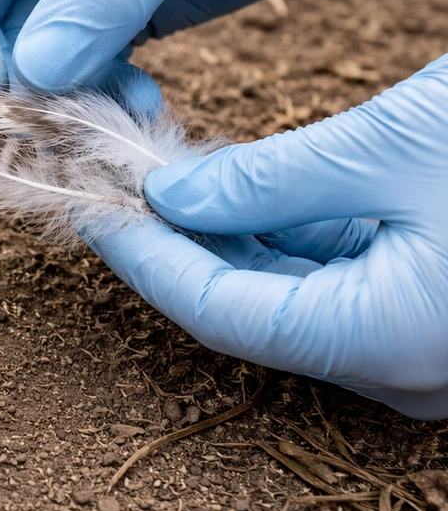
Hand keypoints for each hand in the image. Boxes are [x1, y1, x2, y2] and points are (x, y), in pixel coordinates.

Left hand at [83, 55, 447, 419]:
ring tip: (163, 180)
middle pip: (244, 307)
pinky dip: (280, 233)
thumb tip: (169, 194)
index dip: (145, 260)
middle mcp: (394, 362)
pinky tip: (235, 187)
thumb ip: (268, 181)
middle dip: (177, 244)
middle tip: (117, 190)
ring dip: (224, 236)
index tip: (94, 213)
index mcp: (382, 340)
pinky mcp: (424, 305)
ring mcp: (411, 339)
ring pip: (284, 292)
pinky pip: (330, 277)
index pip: (217, 311)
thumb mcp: (389, 149)